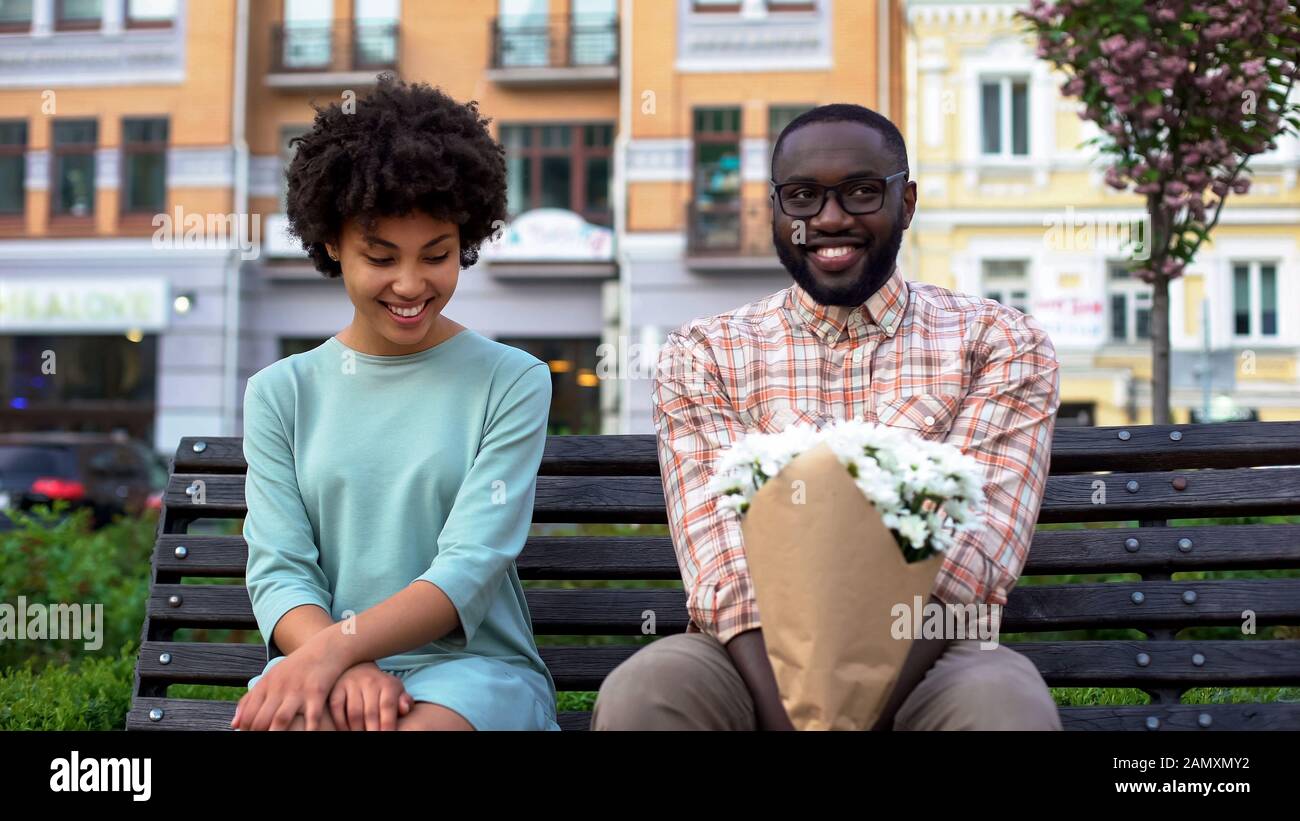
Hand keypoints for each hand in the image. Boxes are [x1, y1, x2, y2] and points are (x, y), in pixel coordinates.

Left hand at [232, 641, 349, 730]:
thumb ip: (250, 700)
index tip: (252, 735)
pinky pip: (312, 717)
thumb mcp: (270, 678)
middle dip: (260, 735)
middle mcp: (279, 688)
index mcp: (266, 684)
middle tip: (264, 740)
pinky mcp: (317, 692)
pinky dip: (309, 730)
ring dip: (277, 734)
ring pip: (281, 719)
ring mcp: (298, 690)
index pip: (248, 715)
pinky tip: (306, 734)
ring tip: (278, 741)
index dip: (247, 730)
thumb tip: (234, 724)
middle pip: (262, 720)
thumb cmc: (296, 667)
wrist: (326, 647)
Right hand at [329, 662, 414, 730]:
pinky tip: (346, 730)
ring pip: (354, 713)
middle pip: (370, 713)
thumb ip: (404, 701)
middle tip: (373, 737)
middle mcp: (370, 681)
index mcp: (387, 683)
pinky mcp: (336, 688)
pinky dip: (341, 723)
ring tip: (361, 735)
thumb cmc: (382, 688)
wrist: (360, 669)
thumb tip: (405, 708)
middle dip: (373, 730)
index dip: (387, 723)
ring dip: (357, 729)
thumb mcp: (397, 692)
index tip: (387, 735)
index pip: (387, 706)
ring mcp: (352, 683)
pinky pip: (337, 709)